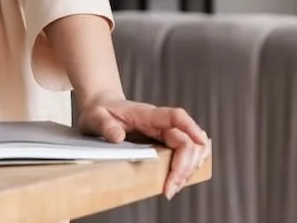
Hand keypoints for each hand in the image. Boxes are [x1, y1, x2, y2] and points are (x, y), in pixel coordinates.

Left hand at [77, 95, 210, 198]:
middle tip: (170, 189)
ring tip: (174, 187)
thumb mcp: (96, 117)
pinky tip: (180, 179)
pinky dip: (187, 166)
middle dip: (184, 166)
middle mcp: (161, 123)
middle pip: (187, 140)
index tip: (200, 142)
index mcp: (148, 114)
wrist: (102, 107)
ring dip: (188, 168)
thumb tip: (118, 137)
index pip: (176, 117)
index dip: (191, 127)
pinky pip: (186, 151)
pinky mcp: (165, 141)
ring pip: (191, 147)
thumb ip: (106, 126)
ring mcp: (165, 132)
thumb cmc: (101, 111)